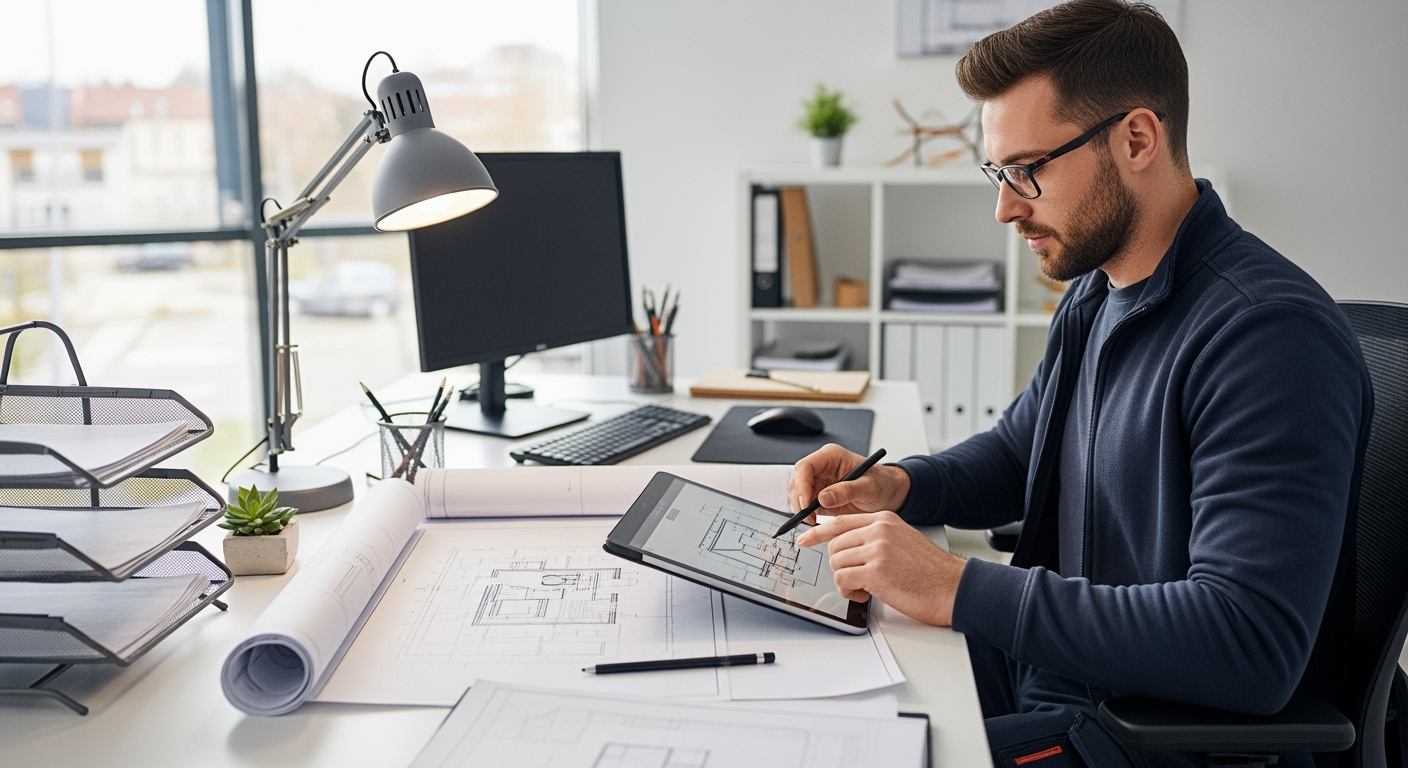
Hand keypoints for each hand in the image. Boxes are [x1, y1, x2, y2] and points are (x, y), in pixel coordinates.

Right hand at [789, 444, 910, 522]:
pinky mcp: (820, 496)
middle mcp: (822, 467)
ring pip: (797, 493)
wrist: (889, 494)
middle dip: (799, 499)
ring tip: (814, 521)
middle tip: (809, 517)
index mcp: (832, 457)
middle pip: (797, 480)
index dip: (801, 485)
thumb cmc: (883, 484)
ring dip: (801, 508)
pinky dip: (806, 514)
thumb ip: (847, 491)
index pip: (805, 466)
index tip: (806, 504)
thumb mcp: (869, 487)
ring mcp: (820, 481)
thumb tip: (823, 498)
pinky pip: (805, 504)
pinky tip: (815, 521)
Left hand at [797, 511, 963, 625]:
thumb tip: (846, 545)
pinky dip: (850, 591)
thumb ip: (876, 537)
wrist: (952, 588)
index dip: (818, 532)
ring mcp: (877, 549)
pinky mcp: (876, 572)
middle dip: (840, 565)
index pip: (840, 521)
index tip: (804, 539)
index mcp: (884, 520)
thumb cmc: (930, 571)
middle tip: (858, 577)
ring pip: (836, 563)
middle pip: (835, 545)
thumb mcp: (902, 540)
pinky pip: (842, 580)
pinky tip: (867, 593)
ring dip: (846, 580)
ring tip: (868, 587)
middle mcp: (879, 530)